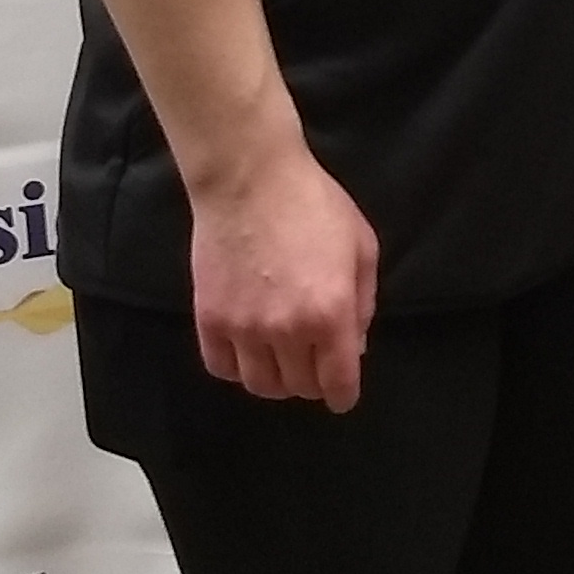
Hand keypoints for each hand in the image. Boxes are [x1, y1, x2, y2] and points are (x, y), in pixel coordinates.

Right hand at [189, 146, 380, 410]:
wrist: (249, 179)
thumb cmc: (314, 203)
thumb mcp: (361, 246)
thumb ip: (363, 302)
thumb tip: (355, 346)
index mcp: (330, 314)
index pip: (338, 383)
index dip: (343, 394)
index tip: (342, 392)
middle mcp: (286, 331)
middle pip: (300, 387)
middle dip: (313, 380)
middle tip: (313, 361)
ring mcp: (243, 329)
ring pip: (261, 385)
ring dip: (276, 378)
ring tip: (281, 357)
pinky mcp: (209, 320)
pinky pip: (222, 368)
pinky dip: (237, 367)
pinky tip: (248, 348)